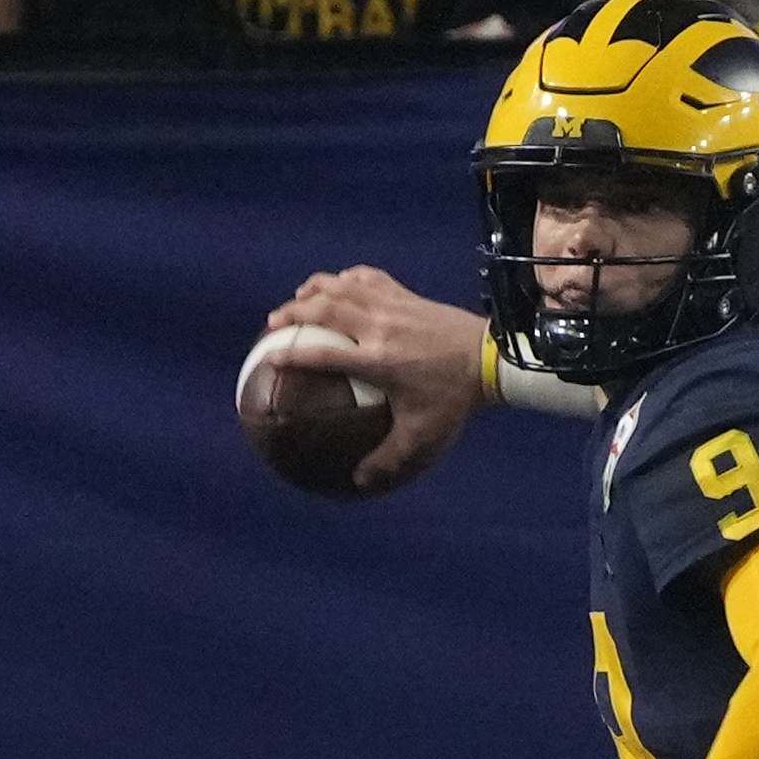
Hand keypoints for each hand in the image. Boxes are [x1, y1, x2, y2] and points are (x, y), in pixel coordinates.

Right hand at [264, 267, 491, 496]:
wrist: (489, 357)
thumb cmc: (454, 398)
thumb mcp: (421, 432)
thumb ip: (389, 457)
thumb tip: (360, 481)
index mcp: (377, 360)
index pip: (323, 354)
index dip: (292, 354)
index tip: (269, 356)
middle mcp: (378, 327)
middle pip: (322, 309)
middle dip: (291, 312)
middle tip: (273, 324)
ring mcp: (390, 305)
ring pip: (339, 285)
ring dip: (312, 289)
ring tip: (298, 300)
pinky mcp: (404, 292)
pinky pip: (366, 277)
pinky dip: (346, 278)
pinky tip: (339, 285)